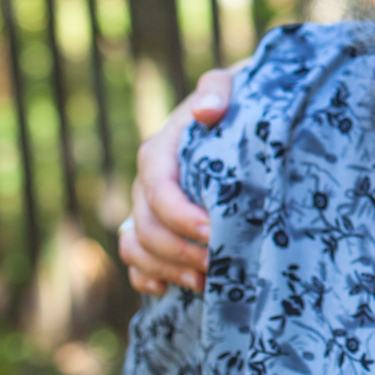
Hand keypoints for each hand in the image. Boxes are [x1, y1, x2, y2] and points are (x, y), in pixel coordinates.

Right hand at [118, 67, 234, 294]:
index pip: (158, 192)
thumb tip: (207, 111)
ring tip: (204, 281)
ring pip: (137, 247)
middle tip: (218, 263)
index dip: (180, 216)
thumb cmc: (236, 99)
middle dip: (178, 251)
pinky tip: (169, 290)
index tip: (212, 231)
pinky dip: (146, 277)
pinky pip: (136, 259)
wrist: (238, 111)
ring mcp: (147, 207)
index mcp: (159, 152)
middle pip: (146, 227)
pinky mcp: (156, 225)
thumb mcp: (230, 85)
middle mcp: (146, 183)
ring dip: (165, 269)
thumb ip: (216, 90)